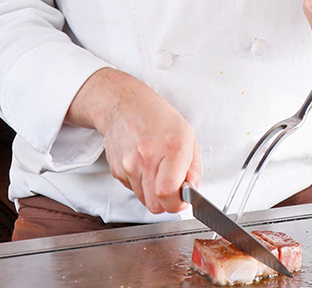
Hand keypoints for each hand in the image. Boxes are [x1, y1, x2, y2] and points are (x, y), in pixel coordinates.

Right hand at [66, 68, 202, 214]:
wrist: (125, 106)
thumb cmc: (158, 119)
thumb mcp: (189, 138)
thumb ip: (194, 169)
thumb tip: (192, 191)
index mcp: (171, 148)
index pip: (168, 194)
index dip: (177, 203)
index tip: (181, 198)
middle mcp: (147, 158)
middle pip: (155, 205)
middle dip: (166, 202)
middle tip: (171, 187)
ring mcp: (129, 165)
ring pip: (144, 200)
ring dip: (153, 193)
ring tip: (156, 170)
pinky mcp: (117, 170)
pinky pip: (132, 190)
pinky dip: (140, 184)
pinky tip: (143, 165)